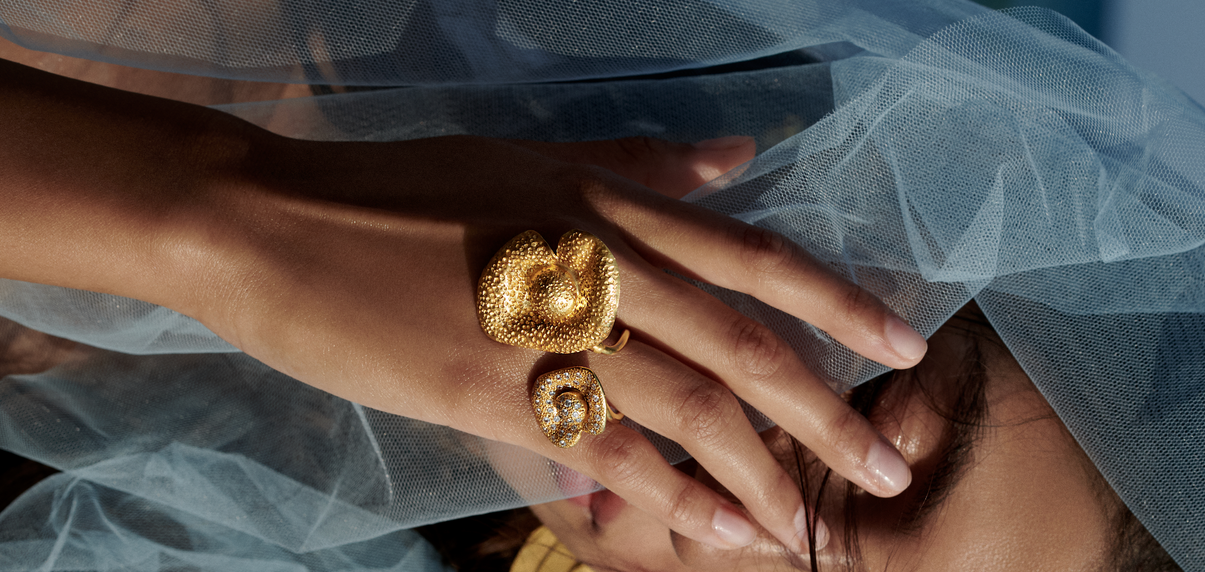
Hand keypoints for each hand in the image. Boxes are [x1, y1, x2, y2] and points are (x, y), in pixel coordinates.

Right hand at [174, 132, 923, 551]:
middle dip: (826, 416)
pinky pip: (606, 451)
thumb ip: (641, 163)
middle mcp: (598, 264)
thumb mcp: (530, 157)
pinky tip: (713, 531)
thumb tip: (740, 156)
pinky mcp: (491, 394)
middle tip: (887, 472)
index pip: (754, 257)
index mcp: (610, 203)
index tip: (904, 346)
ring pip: (687, 409)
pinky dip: (668, 494)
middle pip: (742, 348)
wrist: (271, 222)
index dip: (839, 304)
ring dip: (759, 474)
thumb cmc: (400, 188)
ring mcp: (546, 331)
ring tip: (805, 527)